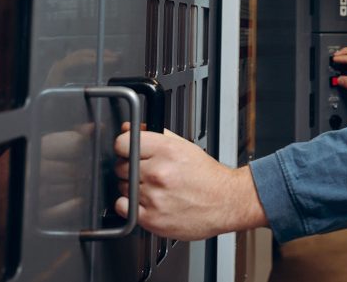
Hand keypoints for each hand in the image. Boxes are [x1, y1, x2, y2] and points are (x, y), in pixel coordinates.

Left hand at [113, 123, 266, 239]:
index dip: (125, 146)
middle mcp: (158, 172)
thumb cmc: (207, 176)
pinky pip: (123, 207)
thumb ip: (154, 134)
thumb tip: (130, 128)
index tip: (128, 151)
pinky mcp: (151, 218)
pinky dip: (129, 205)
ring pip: (122, 187)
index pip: (123, 143)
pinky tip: (145, 201)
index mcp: (166, 150)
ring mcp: (153, 196)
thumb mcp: (184, 146)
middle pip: (121, 166)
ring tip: (153, 188)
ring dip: (132, 187)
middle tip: (146, 171)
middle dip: (130, 168)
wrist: (225, 201)